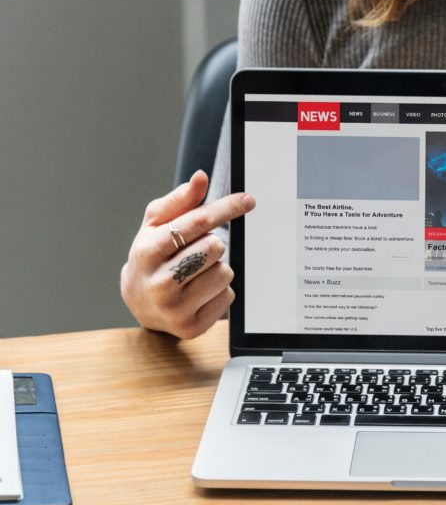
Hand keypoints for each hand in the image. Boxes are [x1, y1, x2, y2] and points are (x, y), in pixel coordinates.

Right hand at [120, 170, 255, 339]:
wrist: (138, 302)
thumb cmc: (151, 256)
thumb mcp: (156, 225)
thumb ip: (180, 200)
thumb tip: (201, 177)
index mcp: (147, 251)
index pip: (198, 222)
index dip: (227, 208)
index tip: (248, 200)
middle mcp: (159, 283)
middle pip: (215, 247)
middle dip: (213, 244)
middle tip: (195, 251)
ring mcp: (175, 309)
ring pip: (225, 272)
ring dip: (217, 268)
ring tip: (195, 272)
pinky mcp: (191, 327)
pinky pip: (228, 297)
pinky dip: (220, 291)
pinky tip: (199, 292)